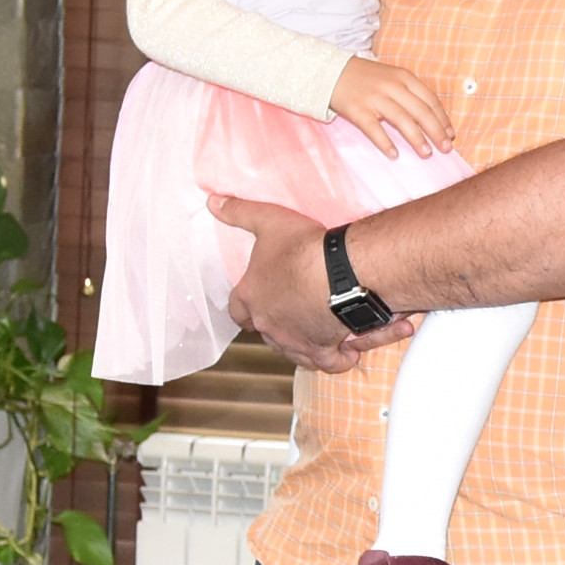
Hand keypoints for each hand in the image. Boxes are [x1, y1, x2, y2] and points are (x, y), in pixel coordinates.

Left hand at [208, 194, 409, 373]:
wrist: (341, 274)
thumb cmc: (304, 249)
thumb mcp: (269, 221)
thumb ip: (239, 212)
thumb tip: (213, 202)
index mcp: (252, 296)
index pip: (236, 310)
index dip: (243, 309)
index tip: (251, 308)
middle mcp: (269, 324)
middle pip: (265, 332)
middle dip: (278, 324)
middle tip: (294, 313)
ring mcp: (294, 342)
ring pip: (295, 351)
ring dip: (307, 342)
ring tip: (324, 329)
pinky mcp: (322, 352)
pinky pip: (330, 363)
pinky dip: (341, 357)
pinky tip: (351, 348)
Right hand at [328, 55, 452, 160]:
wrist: (331, 72)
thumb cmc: (366, 78)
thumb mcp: (392, 77)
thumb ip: (410, 93)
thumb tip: (432, 118)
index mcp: (403, 77)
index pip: (430, 100)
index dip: (442, 118)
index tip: (450, 134)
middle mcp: (392, 86)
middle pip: (420, 111)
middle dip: (436, 131)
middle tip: (445, 149)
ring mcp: (374, 98)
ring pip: (402, 120)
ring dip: (416, 139)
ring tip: (427, 153)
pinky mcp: (357, 110)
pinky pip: (374, 130)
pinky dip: (385, 143)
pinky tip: (394, 155)